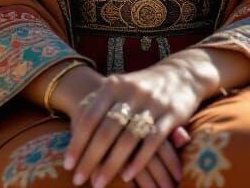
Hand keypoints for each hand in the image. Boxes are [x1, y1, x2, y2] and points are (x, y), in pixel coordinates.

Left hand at [63, 58, 205, 187]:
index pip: (90, 117)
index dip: (78, 142)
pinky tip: (127, 176)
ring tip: (99, 184)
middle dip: (90, 158)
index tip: (68, 165)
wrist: (182, 73)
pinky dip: (138, 161)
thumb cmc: (142, 88)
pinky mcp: (171, 114)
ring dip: (111, 164)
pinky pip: (152, 141)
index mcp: (114, 85)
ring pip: (128, 138)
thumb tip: (75, 137)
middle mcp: (131, 92)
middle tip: (78, 179)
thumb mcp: (120, 88)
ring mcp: (152, 103)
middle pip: (106, 130)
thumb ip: (100, 107)